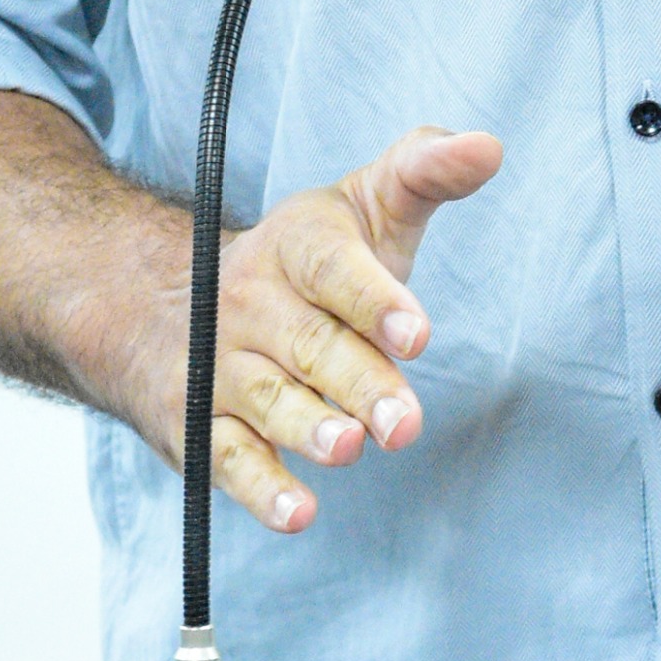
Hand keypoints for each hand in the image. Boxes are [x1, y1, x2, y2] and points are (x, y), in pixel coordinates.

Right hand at [142, 123, 501, 533]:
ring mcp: (222, 367)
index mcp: (296, 245)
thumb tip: (488, 146)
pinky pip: (228, 460)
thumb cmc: (314, 260)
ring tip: (349, 448)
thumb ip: (426, 171)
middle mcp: (252, 303)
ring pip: (269, 401)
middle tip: (406, 423)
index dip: (375, 300)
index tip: (417, 333)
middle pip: (311, 346)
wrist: (172, 302)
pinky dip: (261, 489)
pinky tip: (298, 514)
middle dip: (360, 384)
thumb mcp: (366, 203)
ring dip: (308, 429)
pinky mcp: (200, 426)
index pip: (334, 270)